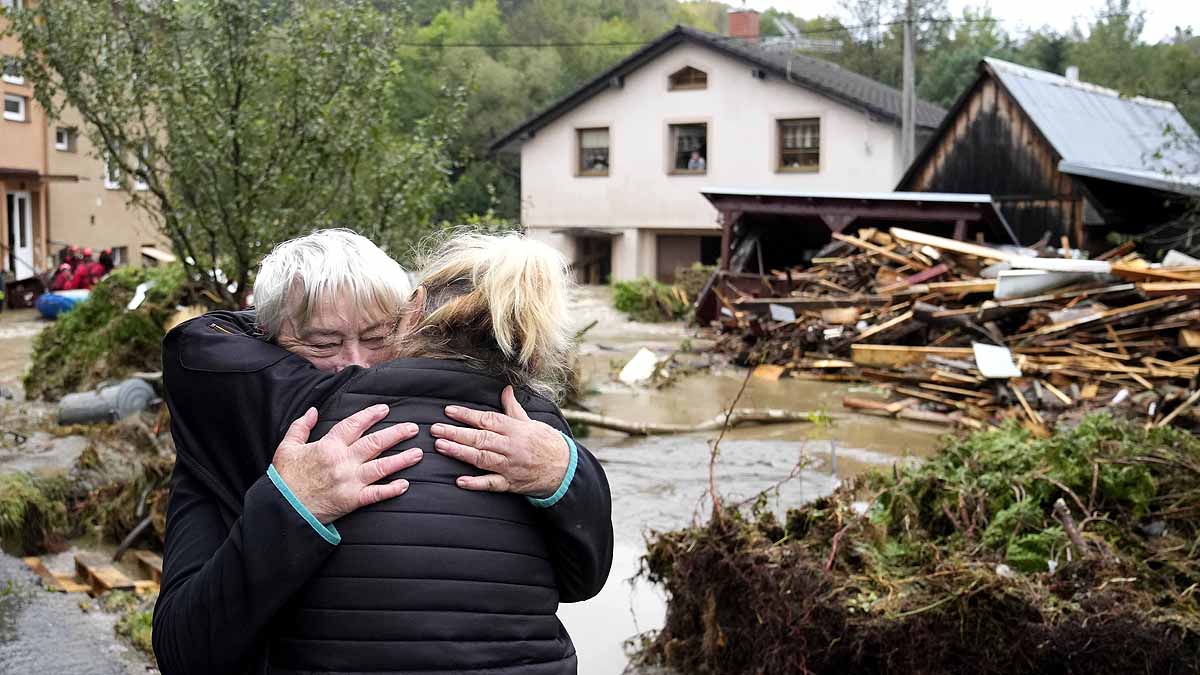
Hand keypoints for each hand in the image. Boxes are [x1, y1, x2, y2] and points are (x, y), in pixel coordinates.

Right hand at [272, 404, 421, 522]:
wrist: (281, 510)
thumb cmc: (284, 479)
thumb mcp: (286, 447)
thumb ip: (300, 427)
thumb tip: (313, 411)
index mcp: (328, 446)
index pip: (354, 425)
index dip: (370, 415)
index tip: (385, 409)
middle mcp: (342, 461)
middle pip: (375, 443)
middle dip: (396, 434)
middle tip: (413, 428)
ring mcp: (349, 481)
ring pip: (381, 467)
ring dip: (402, 459)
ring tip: (418, 453)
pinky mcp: (351, 501)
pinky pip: (376, 494)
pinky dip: (391, 490)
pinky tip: (405, 484)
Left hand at [431, 386, 569, 497]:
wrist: (565, 469)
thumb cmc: (546, 443)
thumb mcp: (531, 422)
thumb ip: (513, 409)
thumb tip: (506, 390)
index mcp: (515, 429)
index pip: (487, 419)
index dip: (467, 415)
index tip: (448, 411)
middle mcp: (511, 447)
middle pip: (480, 438)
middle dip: (456, 433)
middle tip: (435, 429)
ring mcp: (510, 466)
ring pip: (482, 458)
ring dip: (460, 453)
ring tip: (441, 446)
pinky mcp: (511, 484)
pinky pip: (491, 484)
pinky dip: (475, 483)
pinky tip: (460, 481)